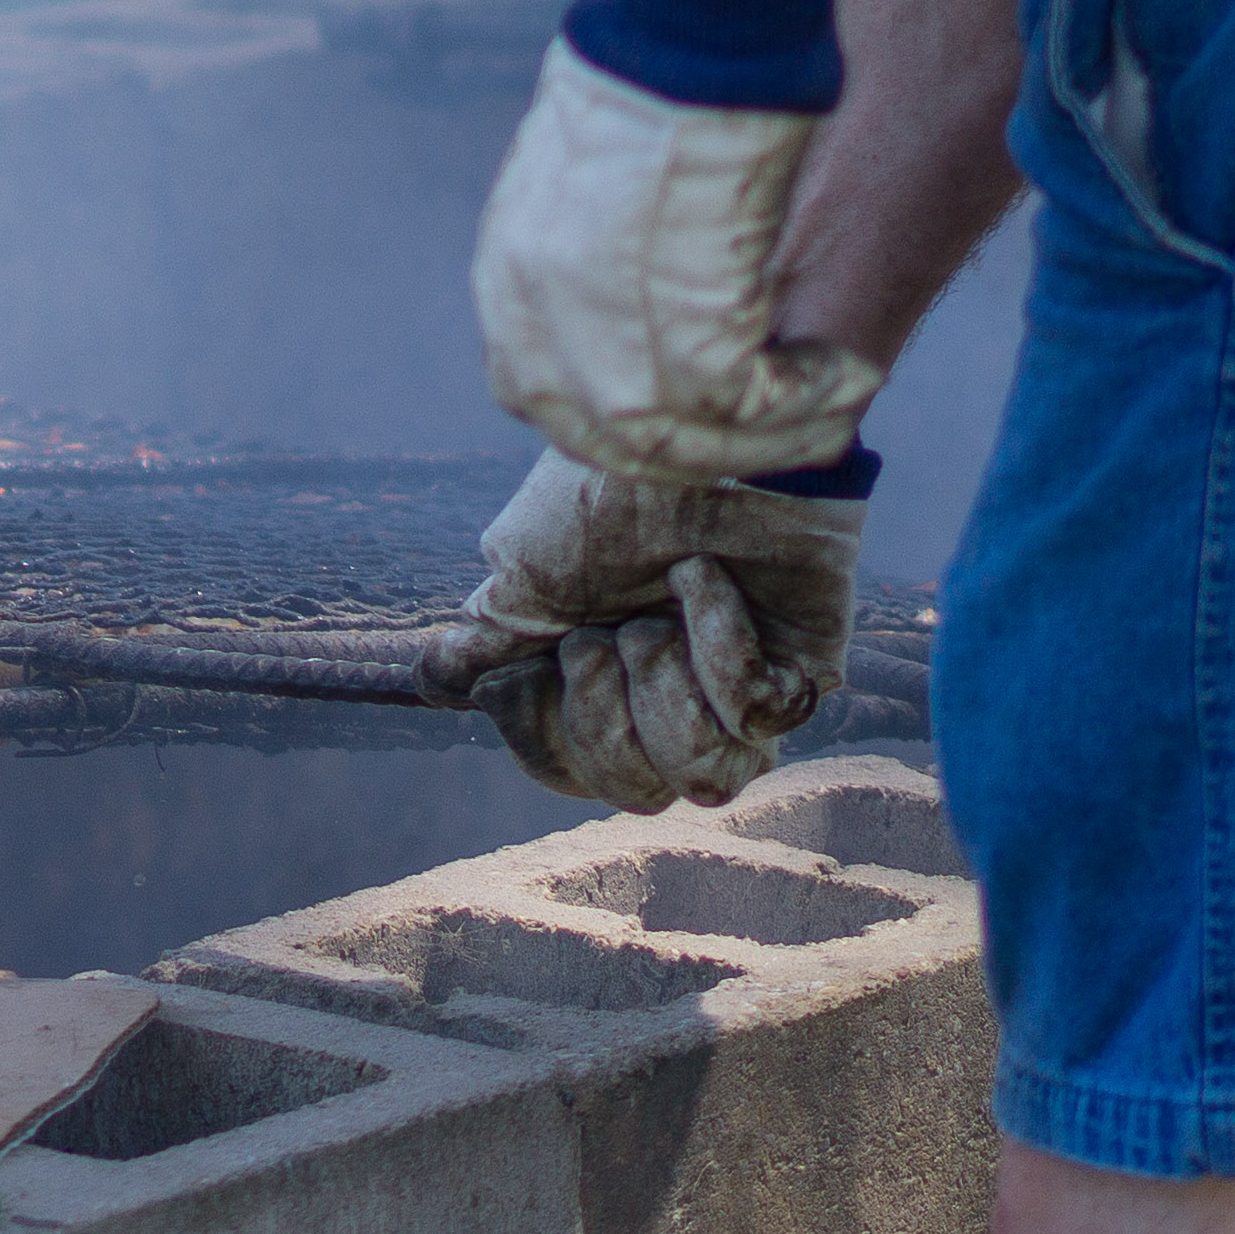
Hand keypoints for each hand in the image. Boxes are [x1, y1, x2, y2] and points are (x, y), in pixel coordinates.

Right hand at [424, 453, 865, 809]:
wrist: (691, 439)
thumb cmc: (605, 496)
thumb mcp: (524, 567)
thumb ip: (491, 640)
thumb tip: (436, 682)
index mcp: (596, 679)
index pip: (568, 773)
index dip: (544, 739)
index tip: (531, 671)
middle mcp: (664, 697)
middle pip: (635, 794)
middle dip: (605, 715)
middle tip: (603, 635)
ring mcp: (733, 693)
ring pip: (701, 778)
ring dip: (661, 691)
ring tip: (653, 621)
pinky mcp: (798, 674)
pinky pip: (754, 717)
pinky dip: (716, 644)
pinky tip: (703, 580)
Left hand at [471, 38, 883, 478]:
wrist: (678, 55)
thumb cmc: (645, 84)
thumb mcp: (581, 181)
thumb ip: (587, 256)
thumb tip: (644, 291)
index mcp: (505, 295)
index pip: (556, 407)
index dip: (641, 423)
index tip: (708, 412)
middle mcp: (538, 344)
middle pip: (627, 447)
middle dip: (715, 443)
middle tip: (788, 424)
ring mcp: (604, 361)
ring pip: (699, 443)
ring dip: (778, 432)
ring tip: (837, 393)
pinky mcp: (683, 358)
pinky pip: (756, 412)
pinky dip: (812, 400)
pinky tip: (846, 372)